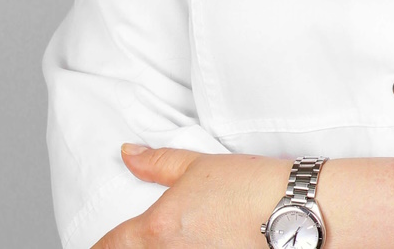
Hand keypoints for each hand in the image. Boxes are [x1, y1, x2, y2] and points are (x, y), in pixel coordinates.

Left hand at [91, 145, 290, 247]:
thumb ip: (157, 162)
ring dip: (166, 248)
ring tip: (180, 236)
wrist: (293, 210)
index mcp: (157, 228)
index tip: (99, 244)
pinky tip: (207, 243)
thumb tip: (127, 154)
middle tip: (150, 234)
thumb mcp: (199, 164)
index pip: (109, 246)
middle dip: (135, 246)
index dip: (99, 246)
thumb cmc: (249, 184)